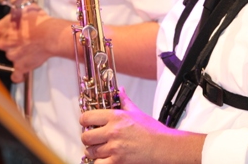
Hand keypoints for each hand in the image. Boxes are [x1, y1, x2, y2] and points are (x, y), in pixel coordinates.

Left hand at [0, 3, 70, 81]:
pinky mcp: (21, 67)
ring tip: (29, 50)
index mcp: (2, 30)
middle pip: (2, 46)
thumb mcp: (25, 6)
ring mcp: (12, 56)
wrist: (50, 35)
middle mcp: (4, 44)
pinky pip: (16, 75)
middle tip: (21, 40)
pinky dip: (18, 75)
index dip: (0, 34)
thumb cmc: (39, 21)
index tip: (5, 34)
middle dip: (10, 44)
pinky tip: (21, 73)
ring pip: (10, 58)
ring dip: (17, 55)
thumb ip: (15, 2)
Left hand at [80, 88, 203, 163]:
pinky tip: (105, 159)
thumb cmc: (152, 131)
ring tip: (100, 149)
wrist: (163, 147)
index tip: (87, 123)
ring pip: (91, 151)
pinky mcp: (117, 162)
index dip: (84, 121)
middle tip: (93, 138)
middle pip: (86, 137)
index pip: (87, 117)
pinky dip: (99, 162)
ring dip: (94, 151)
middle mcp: (112, 132)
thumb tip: (120, 91)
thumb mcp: (137, 112)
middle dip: (88, 138)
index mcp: (116, 117)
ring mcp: (114, 148)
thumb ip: (124, 101)